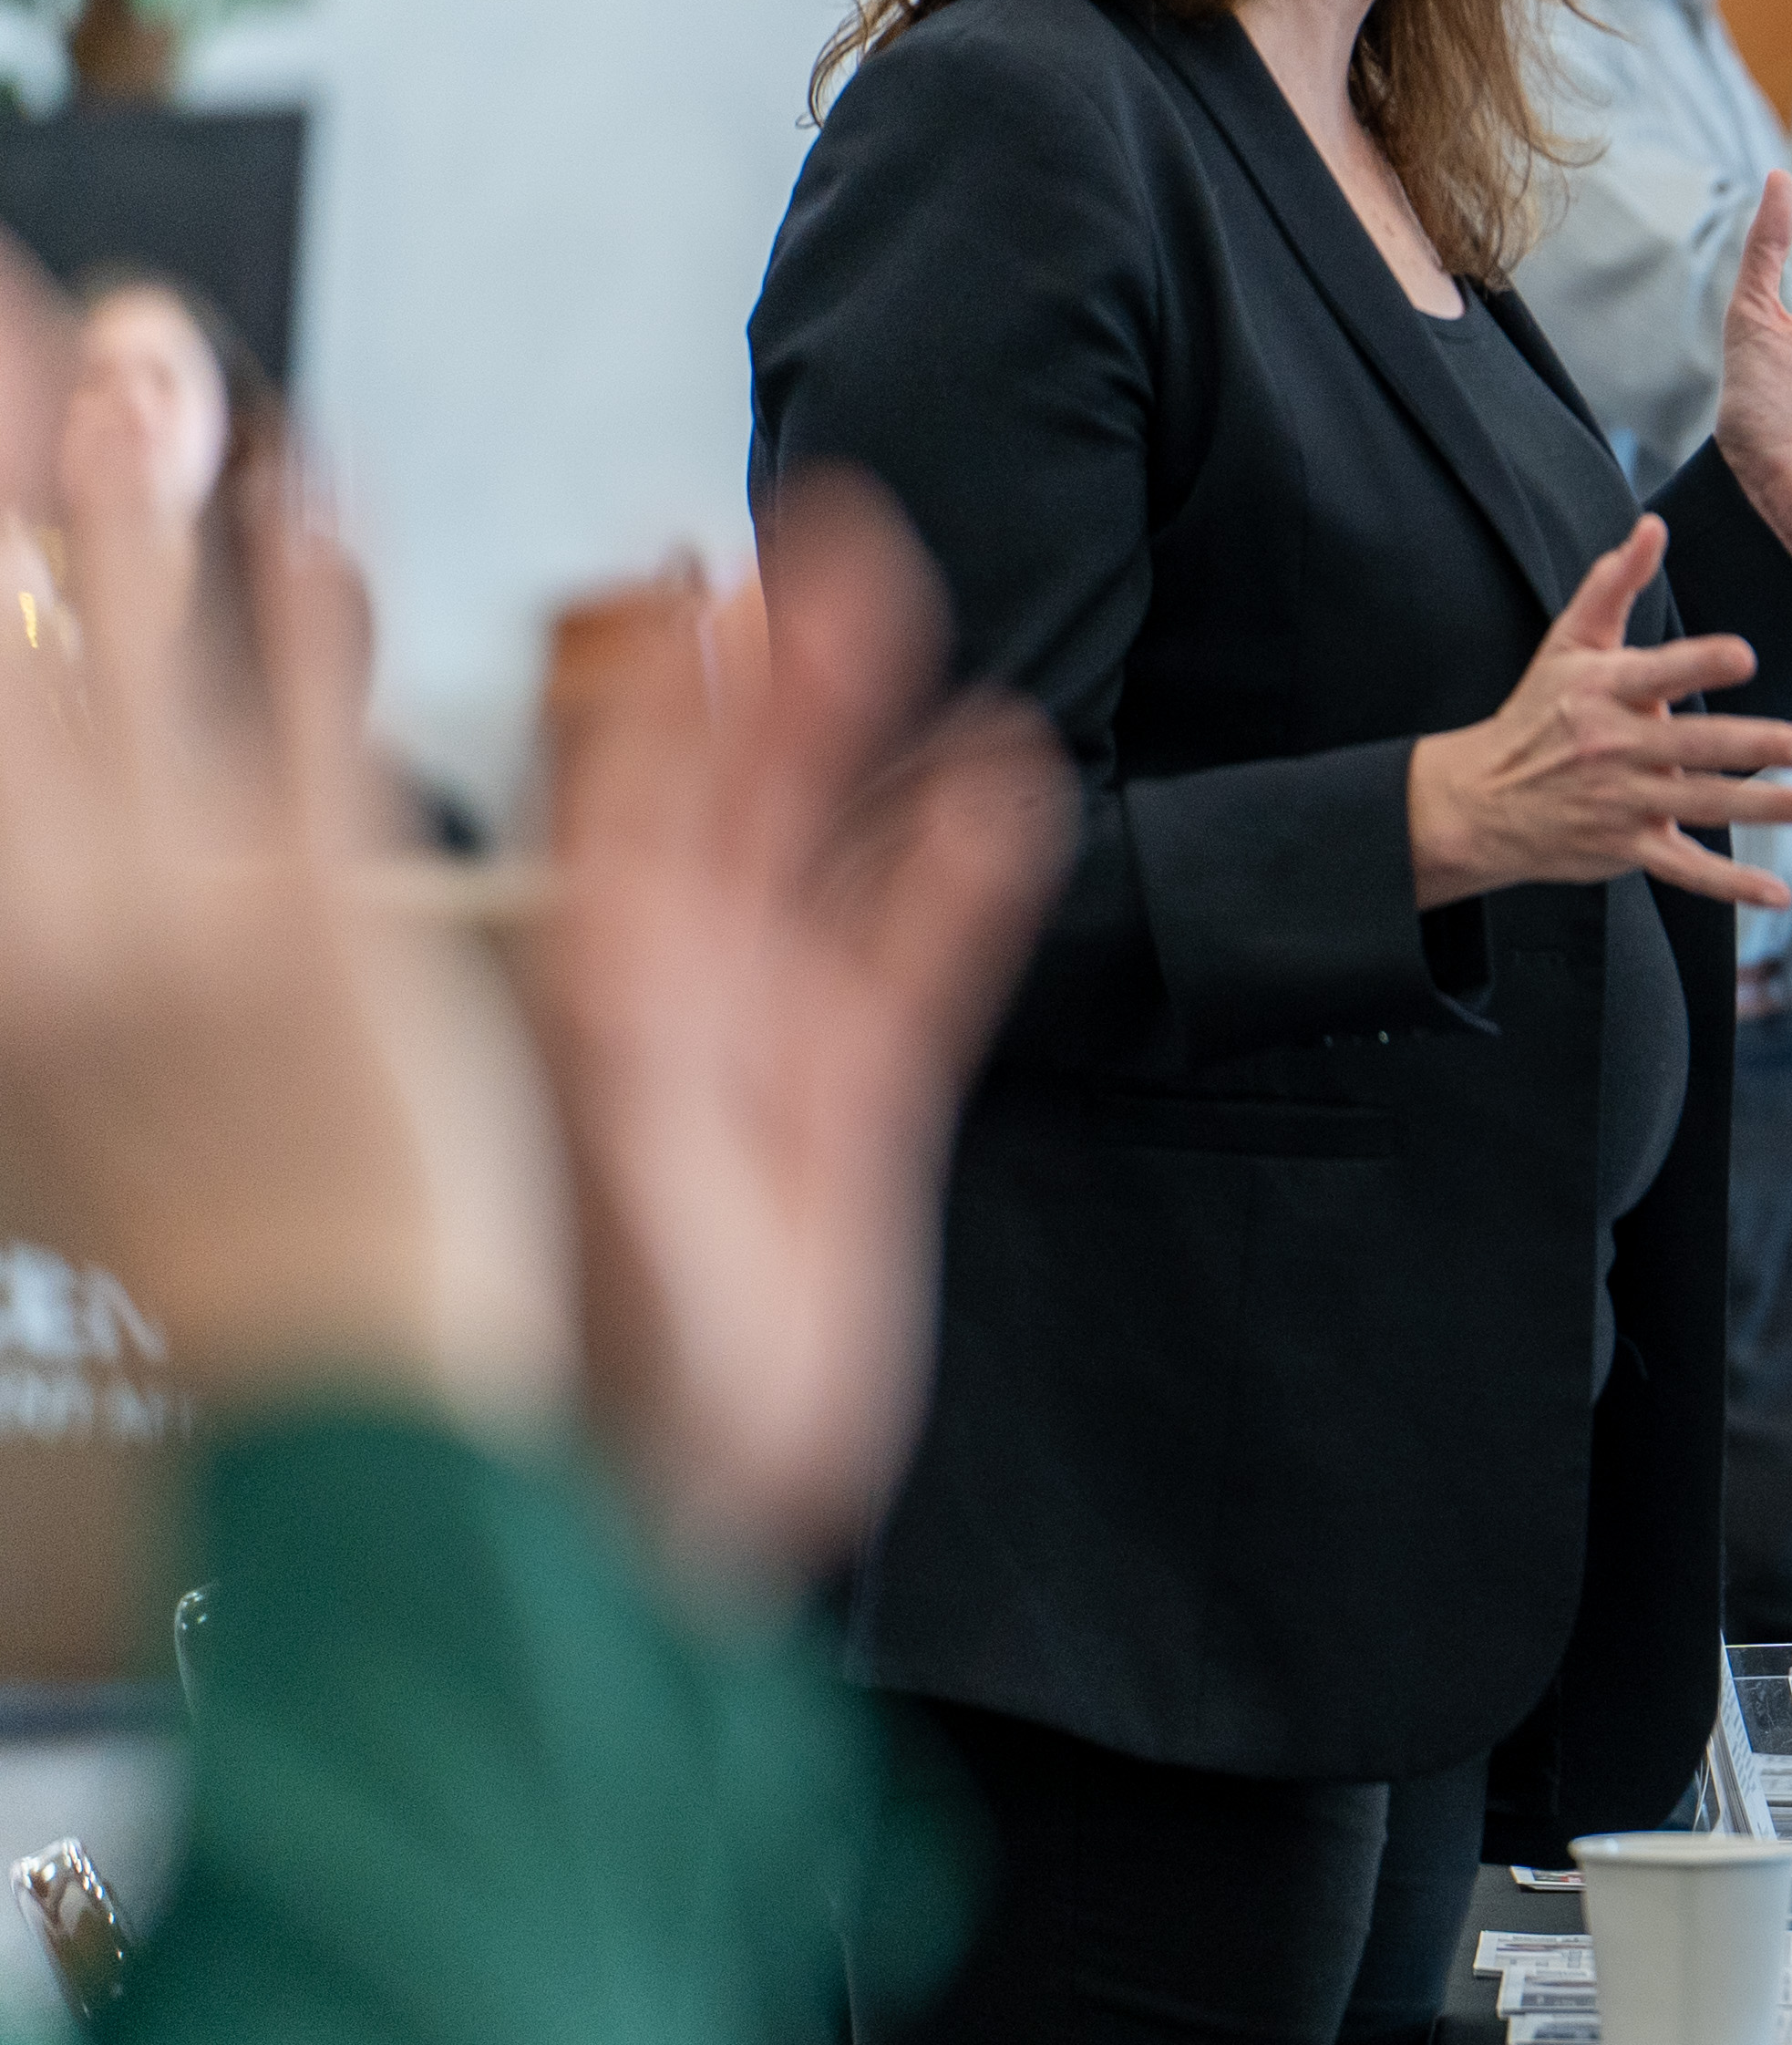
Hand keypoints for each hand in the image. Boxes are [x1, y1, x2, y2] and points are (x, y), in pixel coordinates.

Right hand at [0, 257, 560, 1438]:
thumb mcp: (72, 1102)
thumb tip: (43, 863)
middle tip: (15, 294)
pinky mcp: (332, 938)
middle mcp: (44, 932)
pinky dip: (298, 598)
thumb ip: (48, 943)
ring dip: (128, 478)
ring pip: (138, 653)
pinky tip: (308, 485)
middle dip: (2, 461)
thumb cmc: (230, 1266)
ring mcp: (183, 924)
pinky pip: (311, 726)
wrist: (337, 1419)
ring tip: (138, 327)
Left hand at [535, 481, 1069, 1575]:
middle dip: (773, 666)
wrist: (623, 1513)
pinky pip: (918, 971)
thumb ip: (596, 950)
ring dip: (864, 739)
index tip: (673, 556)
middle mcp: (656, 1003)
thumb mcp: (555, 1115)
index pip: (600, 790)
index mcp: (563, 989)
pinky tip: (1005, 789)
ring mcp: (761, 1055)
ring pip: (823, 858)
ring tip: (906, 616)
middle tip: (821, 532)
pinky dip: (963, 880)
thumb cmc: (533, 1343)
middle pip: (723, 795)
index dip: (635, 675)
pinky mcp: (856, 1122)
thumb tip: (554, 830)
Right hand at [1410, 519, 1791, 912]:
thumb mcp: (1567, 642)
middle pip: (1698, 747)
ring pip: (1707, 805)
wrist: (1479, 801)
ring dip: (1771, 808)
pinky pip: (1686, 871)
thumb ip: (1614, 583)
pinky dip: (1731, 887)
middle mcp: (1616, 748)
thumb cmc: (1537, 713)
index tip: (1744, 657)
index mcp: (1604, 692)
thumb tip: (1653, 525)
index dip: (1700, 664)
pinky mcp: (1628, 847)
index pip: (1659, 674)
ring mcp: (1624, 802)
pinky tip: (1777, 895)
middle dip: (1759, 748)